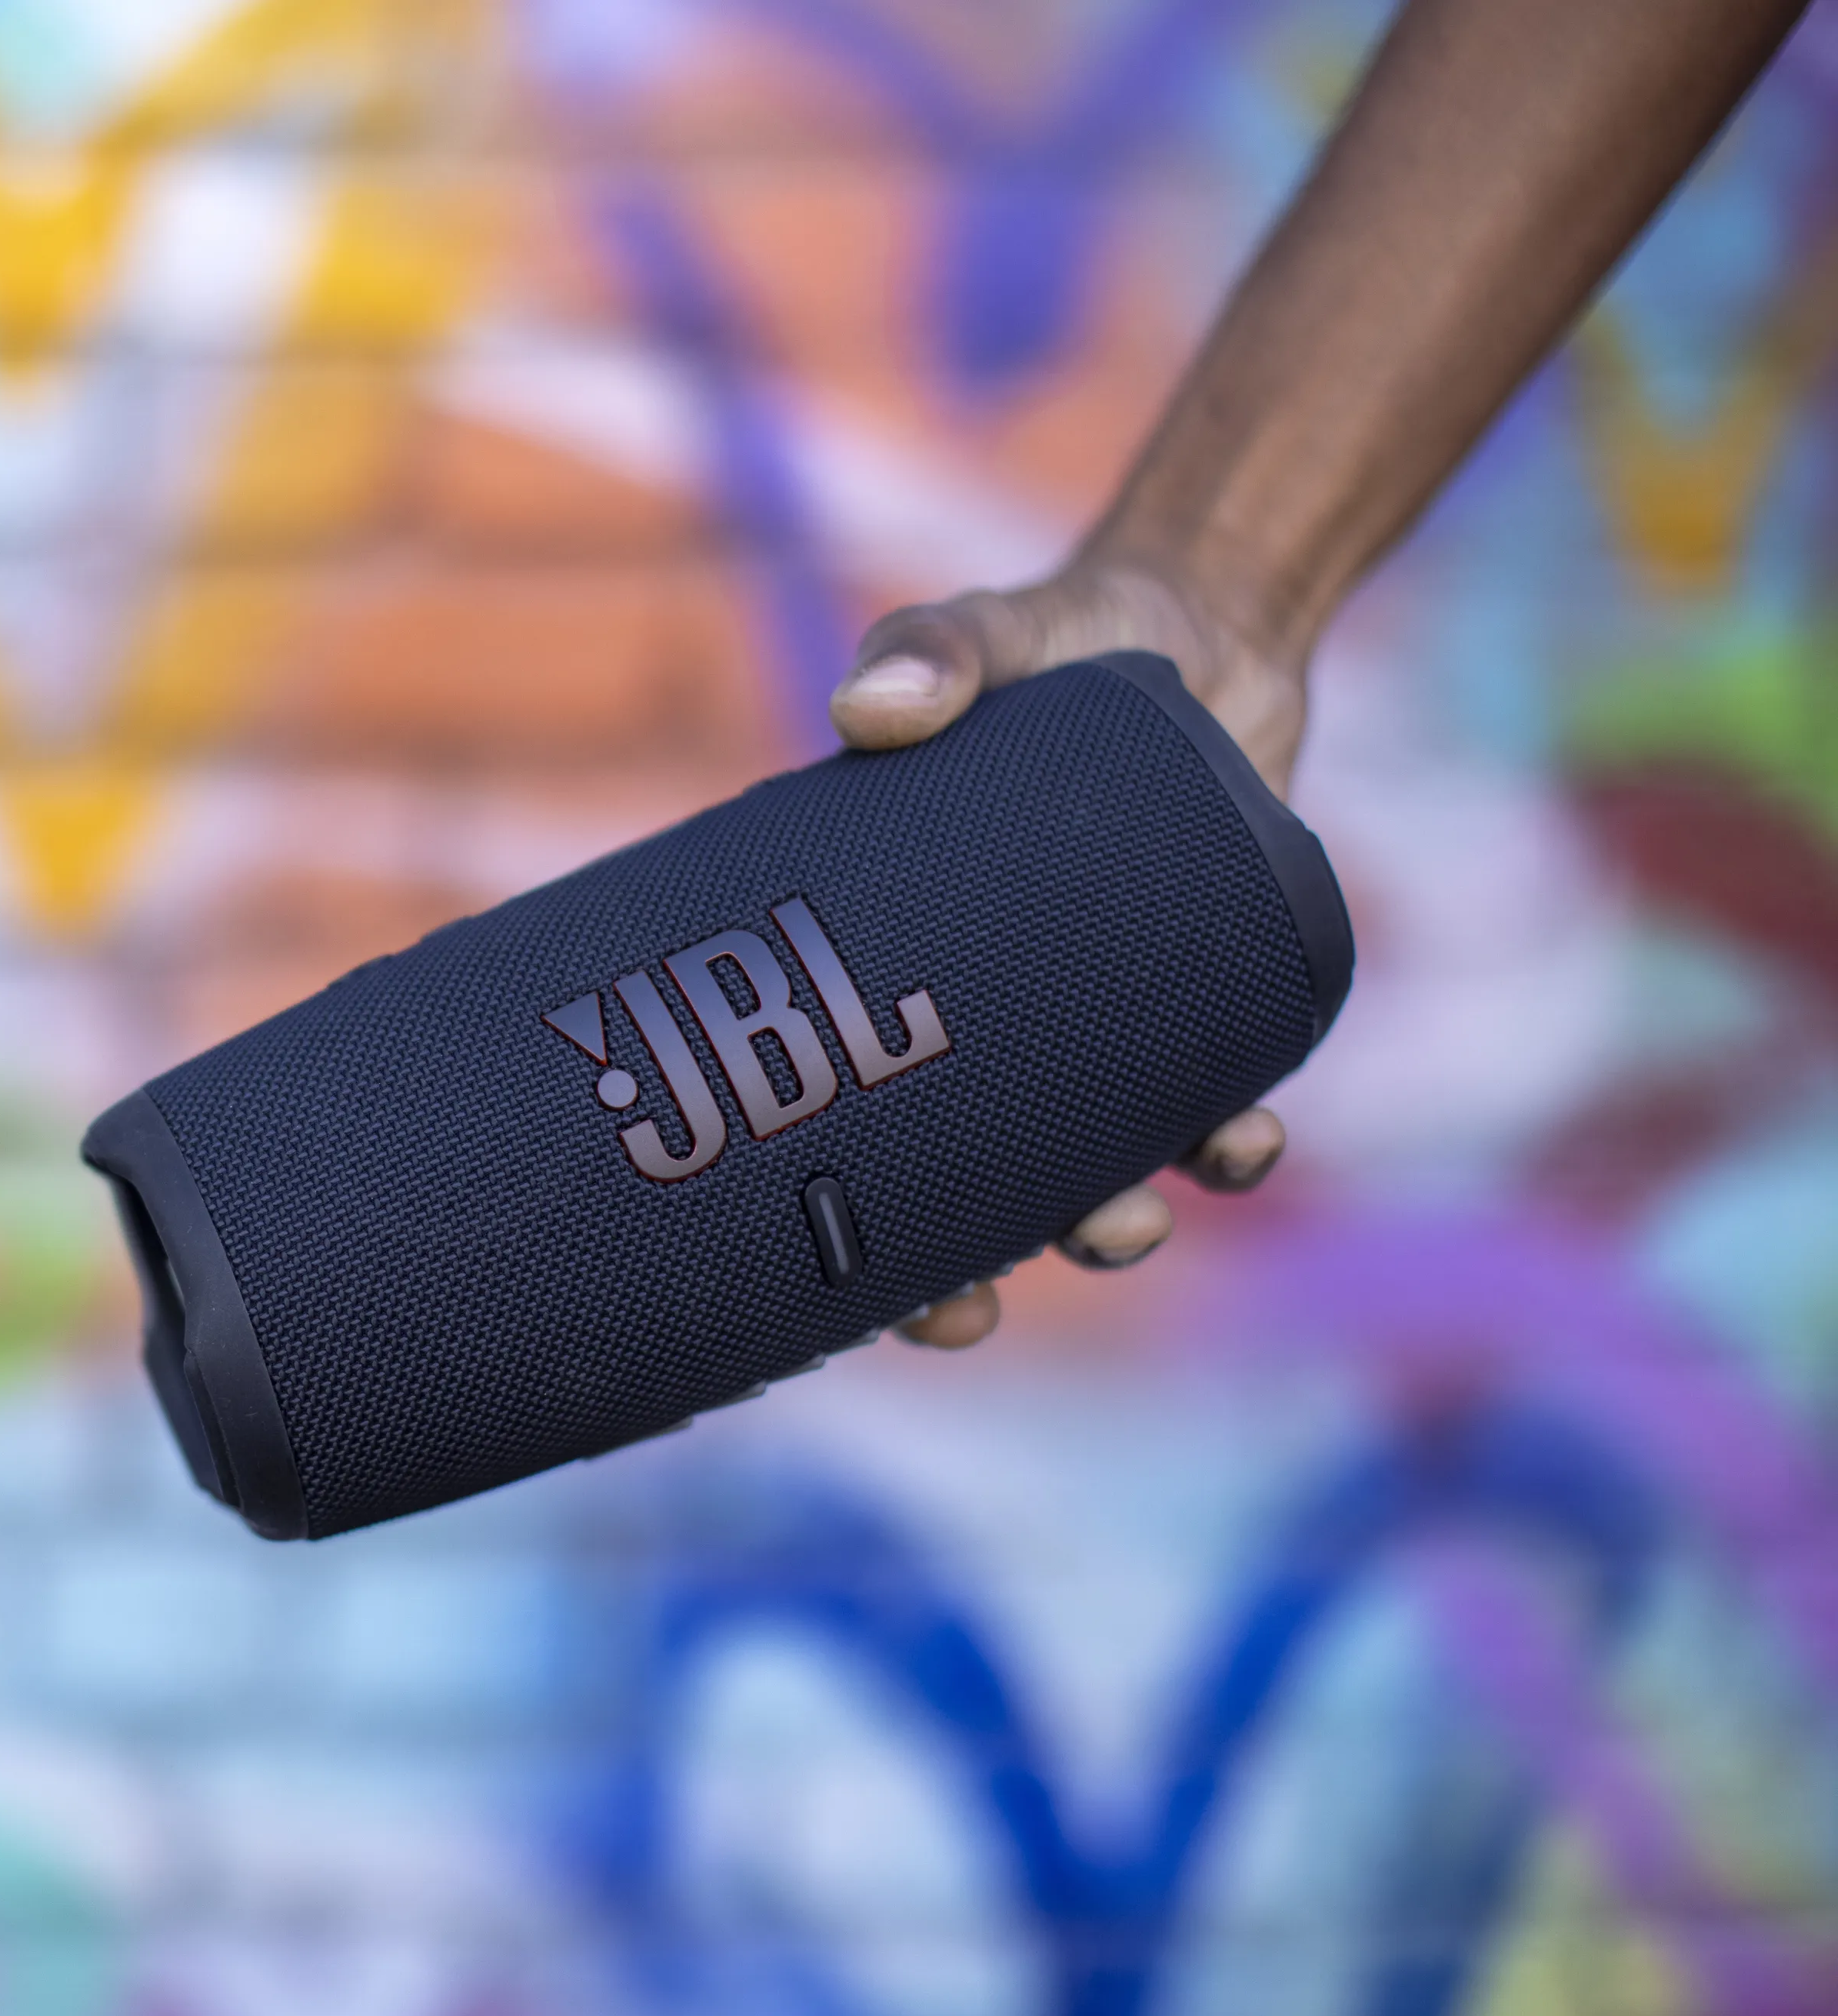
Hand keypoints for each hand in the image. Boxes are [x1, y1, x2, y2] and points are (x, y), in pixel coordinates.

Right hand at [828, 557, 1311, 1349]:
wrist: (1202, 639)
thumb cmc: (1053, 648)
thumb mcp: (988, 638)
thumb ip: (935, 655)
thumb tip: (869, 708)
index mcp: (897, 964)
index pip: (844, 1103)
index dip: (836, 1211)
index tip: (837, 1279)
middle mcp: (990, 1023)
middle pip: (953, 1188)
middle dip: (958, 1275)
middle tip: (964, 1316)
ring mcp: (1096, 1029)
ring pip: (1086, 1177)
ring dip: (1099, 1226)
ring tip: (1120, 1226)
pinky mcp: (1200, 1011)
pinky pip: (1208, 1112)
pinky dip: (1227, 1147)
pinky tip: (1241, 1144)